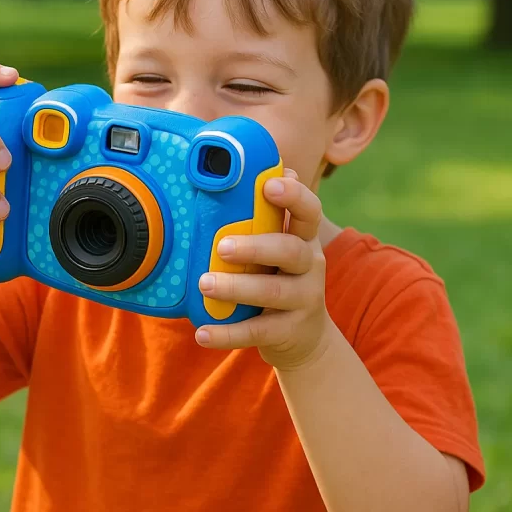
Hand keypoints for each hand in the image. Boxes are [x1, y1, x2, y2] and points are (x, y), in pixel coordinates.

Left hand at [194, 169, 333, 370]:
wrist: (305, 339)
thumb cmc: (279, 279)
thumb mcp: (278, 248)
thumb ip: (264, 219)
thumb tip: (245, 172)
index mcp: (304, 239)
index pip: (309, 211)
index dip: (293, 196)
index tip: (269, 185)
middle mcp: (310, 266)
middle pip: (291, 251)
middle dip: (257, 246)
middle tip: (222, 246)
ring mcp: (303, 300)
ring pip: (273, 292)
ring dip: (237, 288)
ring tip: (205, 284)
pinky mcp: (289, 331)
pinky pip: (258, 332)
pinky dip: (227, 333)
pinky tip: (202, 332)